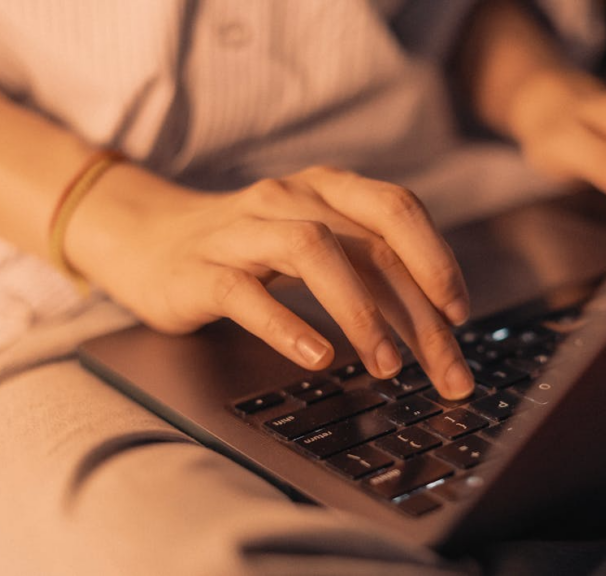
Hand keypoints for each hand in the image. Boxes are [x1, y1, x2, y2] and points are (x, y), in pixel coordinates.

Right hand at [68, 165, 475, 398]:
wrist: (146, 236)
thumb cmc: (246, 248)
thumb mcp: (313, 241)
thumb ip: (366, 266)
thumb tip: (434, 321)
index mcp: (326, 188)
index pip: (398, 211)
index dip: (436, 261)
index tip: (460, 317)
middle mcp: (290, 198)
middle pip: (370, 245)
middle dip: (418, 313)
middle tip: (445, 370)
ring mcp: (243, 231)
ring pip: (314, 252)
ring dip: (360, 312)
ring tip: (387, 366)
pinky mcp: (201, 270)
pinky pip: (247, 293)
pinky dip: (287, 325)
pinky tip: (317, 357)